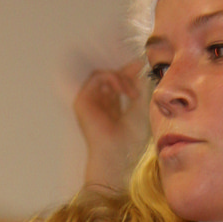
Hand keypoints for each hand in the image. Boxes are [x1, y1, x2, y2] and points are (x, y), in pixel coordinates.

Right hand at [74, 62, 148, 190]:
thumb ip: (138, 86)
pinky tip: (124, 91)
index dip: (127, 73)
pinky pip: (97, 76)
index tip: (140, 66)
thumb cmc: (129, 141)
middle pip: (109, 76)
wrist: (117, 156)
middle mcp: (97, 104)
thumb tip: (138, 65)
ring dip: (121, 78)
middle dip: (126, 72)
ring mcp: (88, 102)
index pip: (116, 82)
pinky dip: (113, 78)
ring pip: (103, 74)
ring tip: (133, 92)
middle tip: (139, 70)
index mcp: (109, 108)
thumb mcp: (139, 107)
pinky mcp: (82, 101)